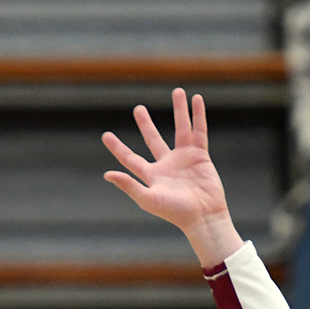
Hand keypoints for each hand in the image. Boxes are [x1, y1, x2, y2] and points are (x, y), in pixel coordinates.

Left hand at [102, 89, 243, 267]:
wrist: (203, 216)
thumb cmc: (175, 212)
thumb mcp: (148, 199)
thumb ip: (129, 185)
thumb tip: (107, 174)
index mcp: (151, 175)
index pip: (130, 158)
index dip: (117, 147)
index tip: (106, 135)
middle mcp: (166, 164)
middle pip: (152, 139)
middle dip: (145, 124)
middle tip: (138, 108)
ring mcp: (184, 159)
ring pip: (180, 128)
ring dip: (179, 110)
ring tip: (178, 91)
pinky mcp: (200, 156)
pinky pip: (199, 131)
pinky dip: (198, 115)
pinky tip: (196, 100)